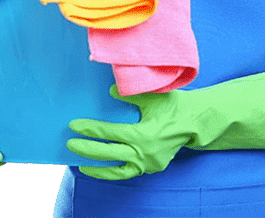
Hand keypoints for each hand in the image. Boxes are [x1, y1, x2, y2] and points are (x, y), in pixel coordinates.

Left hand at [66, 84, 191, 179]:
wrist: (195, 122)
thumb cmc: (174, 105)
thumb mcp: (153, 96)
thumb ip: (130, 95)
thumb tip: (111, 92)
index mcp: (145, 135)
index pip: (111, 133)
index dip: (91, 129)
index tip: (74, 126)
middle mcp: (145, 154)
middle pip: (110, 154)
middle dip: (87, 149)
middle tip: (70, 144)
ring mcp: (148, 164)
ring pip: (117, 171)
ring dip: (97, 168)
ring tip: (80, 163)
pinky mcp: (150, 168)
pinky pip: (127, 172)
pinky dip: (112, 171)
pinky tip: (100, 167)